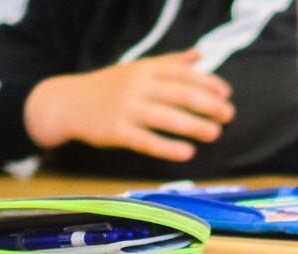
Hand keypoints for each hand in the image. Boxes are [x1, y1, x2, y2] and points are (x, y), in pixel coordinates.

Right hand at [23, 50, 234, 162]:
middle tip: (228, 114)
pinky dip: (168, 147)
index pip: (182, 73)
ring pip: (166, 117)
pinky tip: (188, 152)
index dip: (208, 82)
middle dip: (207, 104)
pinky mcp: (117, 132)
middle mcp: (137, 86)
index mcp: (145, 69)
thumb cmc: (109, 86)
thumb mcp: (138, 69)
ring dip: (194, 125)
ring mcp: (127, 109)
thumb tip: (199, 56)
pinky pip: (146, 141)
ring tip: (215, 133)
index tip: (226, 93)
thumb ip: (170, 63)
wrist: (68, 102)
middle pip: (179, 93)